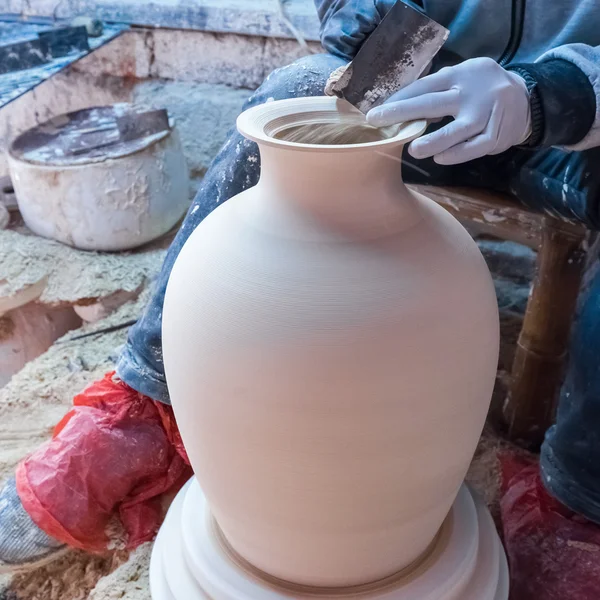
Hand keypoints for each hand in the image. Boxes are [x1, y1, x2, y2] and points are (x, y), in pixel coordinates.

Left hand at [367, 58, 531, 164]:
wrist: (526, 99)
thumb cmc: (481, 90)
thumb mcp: (463, 77)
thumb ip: (438, 89)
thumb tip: (402, 105)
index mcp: (459, 76)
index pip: (424, 86)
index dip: (400, 99)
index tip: (377, 111)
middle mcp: (471, 94)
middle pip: (434, 103)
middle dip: (403, 112)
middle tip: (379, 121)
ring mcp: (485, 115)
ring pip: (457, 130)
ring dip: (434, 141)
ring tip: (414, 149)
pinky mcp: (496, 135)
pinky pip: (474, 148)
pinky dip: (456, 155)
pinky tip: (439, 159)